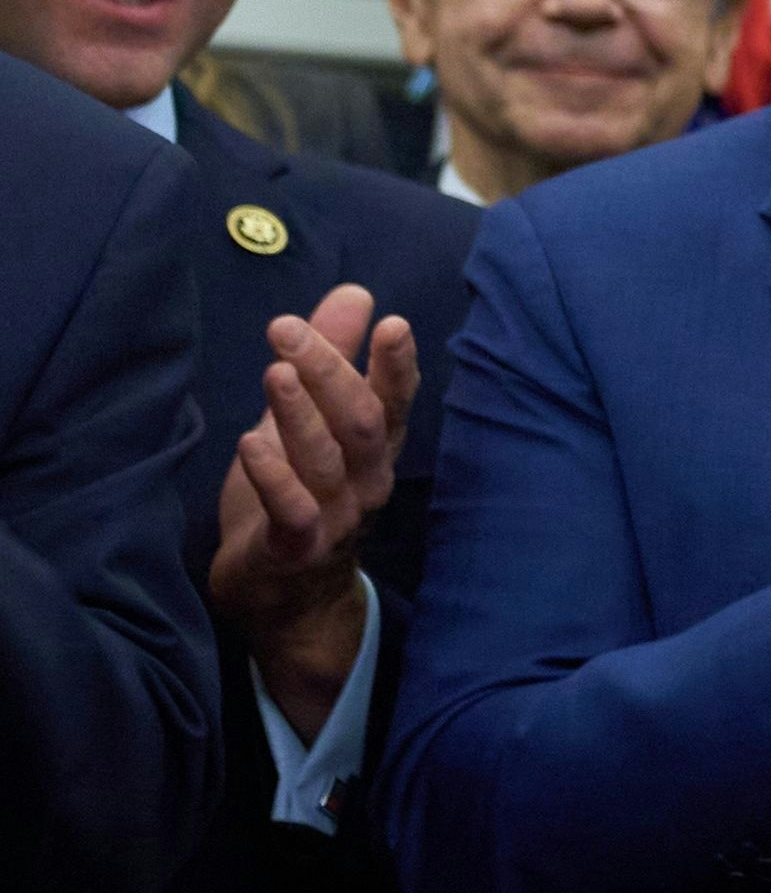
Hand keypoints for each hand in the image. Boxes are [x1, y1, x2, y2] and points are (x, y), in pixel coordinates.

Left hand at [207, 282, 419, 734]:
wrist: (287, 598)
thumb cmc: (300, 496)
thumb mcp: (310, 420)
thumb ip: (334, 358)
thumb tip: (358, 294)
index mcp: (374, 450)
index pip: (395, 401)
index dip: (397, 366)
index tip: (390, 323)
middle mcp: (367, 482)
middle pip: (364, 423)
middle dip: (331, 372)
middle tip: (288, 329)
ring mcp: (337, 518)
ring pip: (330, 461)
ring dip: (303, 415)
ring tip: (276, 372)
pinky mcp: (296, 548)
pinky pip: (295, 513)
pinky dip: (275, 477)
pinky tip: (251, 443)